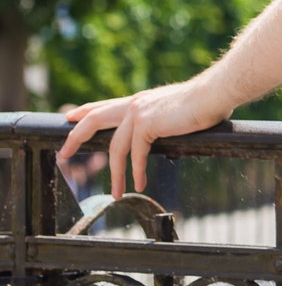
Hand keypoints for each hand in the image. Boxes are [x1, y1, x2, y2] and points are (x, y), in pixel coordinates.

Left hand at [59, 79, 235, 197]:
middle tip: (63, 154)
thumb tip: (163, 133)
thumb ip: (162, 120)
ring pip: (115, 147)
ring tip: (116, 192)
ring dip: (116, 173)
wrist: (215, 94)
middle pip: (95, 120)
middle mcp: (135, 104)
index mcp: (141, 100)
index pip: (106, 106)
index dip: (86, 111)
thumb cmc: (205, 102)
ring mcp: (138, 113)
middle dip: (76, 137)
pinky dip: (136, 172)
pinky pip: (136, 154)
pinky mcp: (146, 125)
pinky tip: (140, 183)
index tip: (70, 118)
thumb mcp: (175, 110)